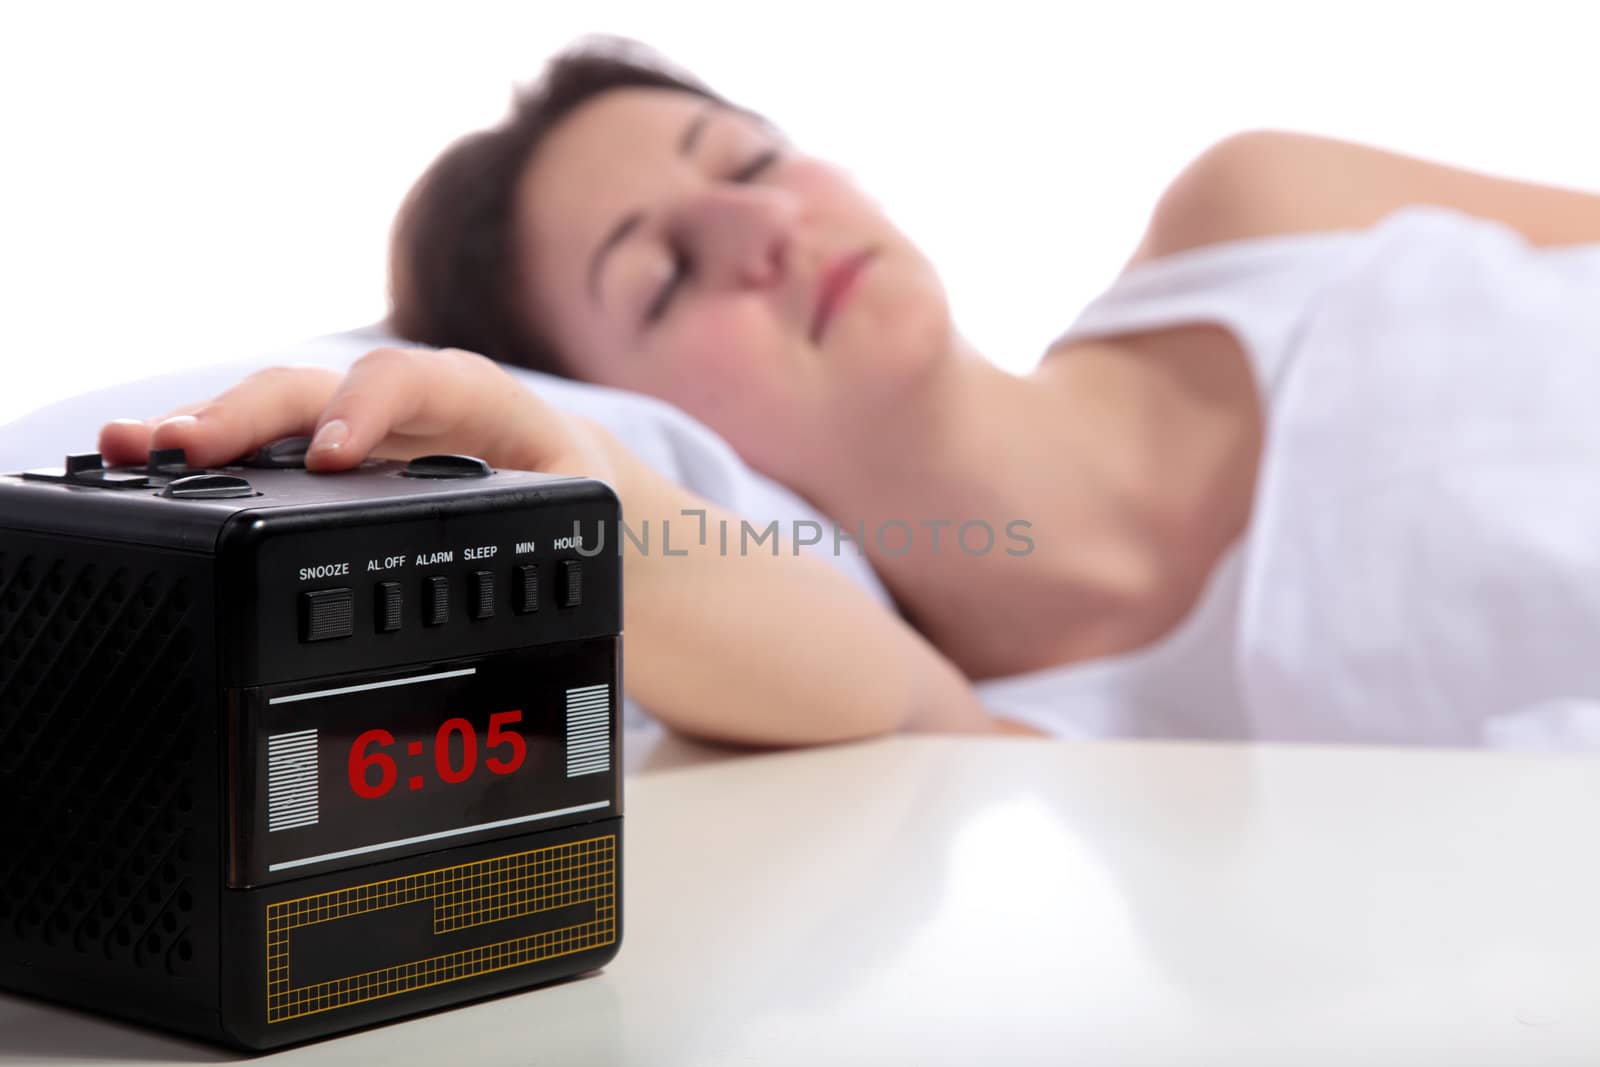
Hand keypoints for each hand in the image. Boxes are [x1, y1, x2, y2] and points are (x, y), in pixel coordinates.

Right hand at [98, 347, 623, 484]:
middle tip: (176, 446)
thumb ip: (558, 519)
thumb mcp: (582, 503)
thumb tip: (544, 572)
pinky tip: (139, 467)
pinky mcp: (322, 458)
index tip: (328, 457)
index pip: (410, 380)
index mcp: (468, 395)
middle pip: (310, 388)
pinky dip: (204, 461)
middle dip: (242, 413)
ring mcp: (350, 424)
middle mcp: (396, 399)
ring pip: (269, 415)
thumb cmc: (569, 490)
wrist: (565, 487)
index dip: (363, 409)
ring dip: (199, 430)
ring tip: (127, 449)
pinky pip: (261, 452)